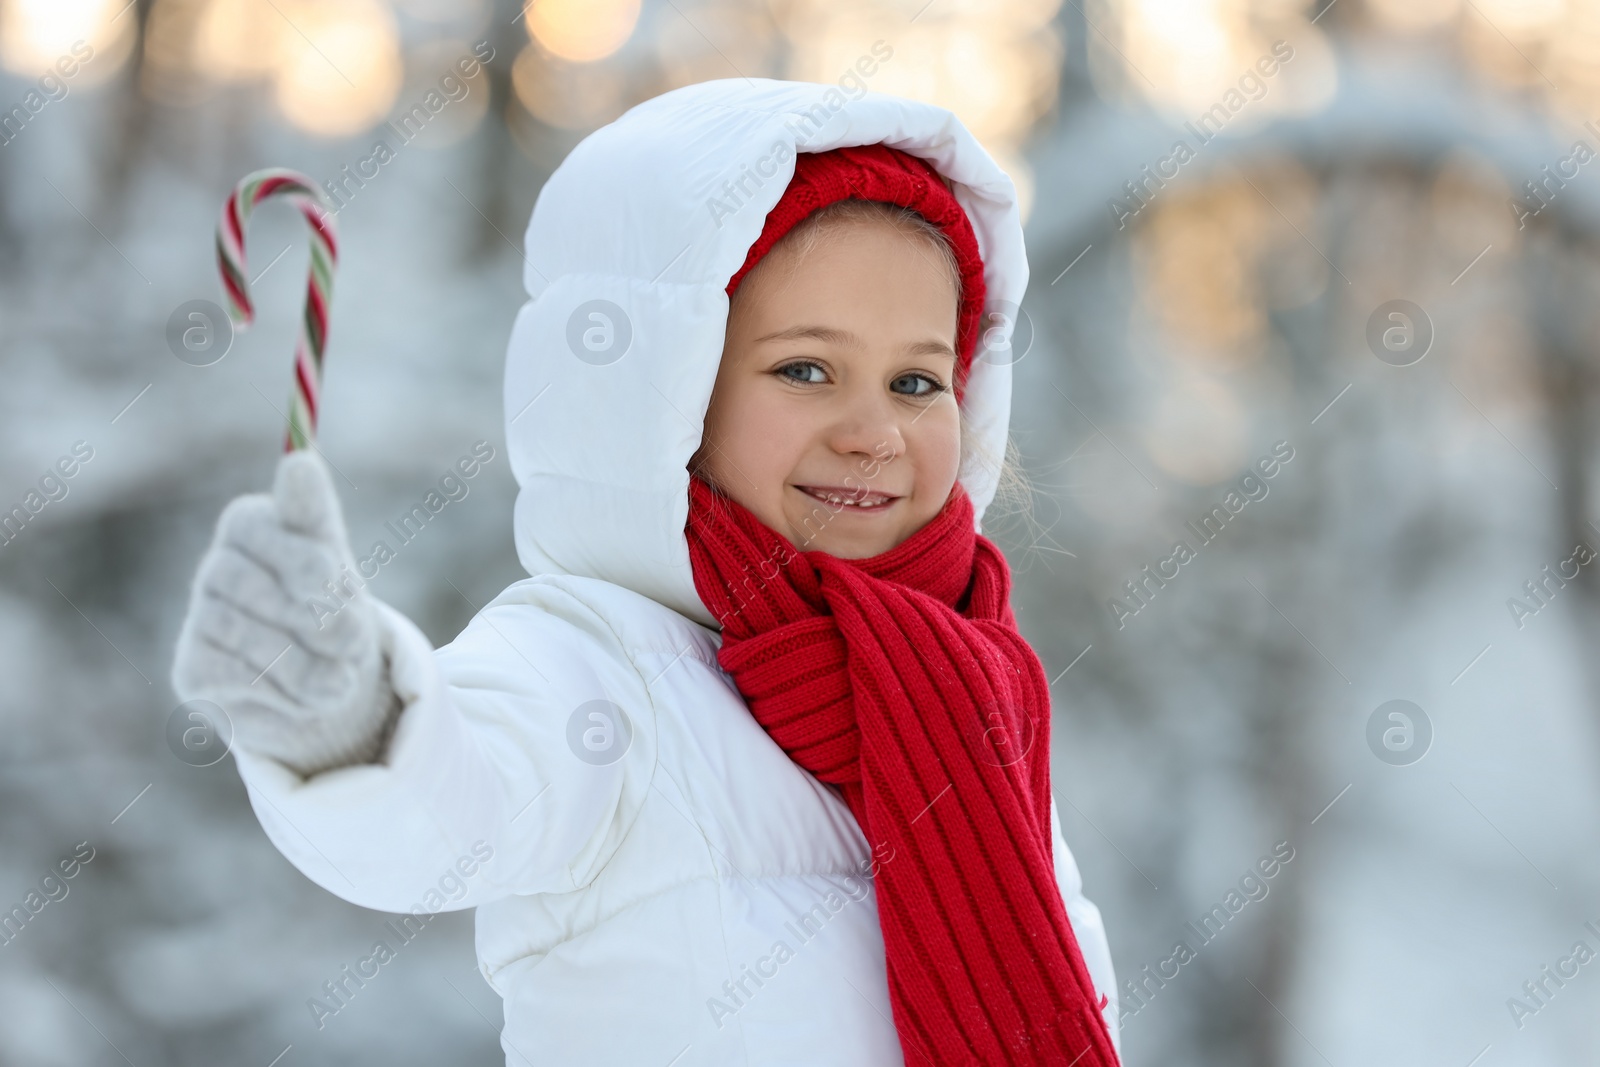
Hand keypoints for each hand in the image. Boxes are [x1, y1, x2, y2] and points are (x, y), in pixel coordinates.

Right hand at [170, 450, 401, 777]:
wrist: (329, 687)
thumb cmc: (333, 610)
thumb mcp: (339, 564)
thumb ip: (315, 516)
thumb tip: (299, 460)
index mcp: (250, 525)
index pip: (252, 524)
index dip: (295, 556)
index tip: (330, 577)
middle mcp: (217, 566)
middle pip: (251, 585)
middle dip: (316, 619)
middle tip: (355, 641)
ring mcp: (199, 618)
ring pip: (247, 636)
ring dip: (307, 665)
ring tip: (340, 681)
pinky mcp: (191, 671)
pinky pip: (236, 678)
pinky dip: (283, 693)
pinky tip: (303, 698)